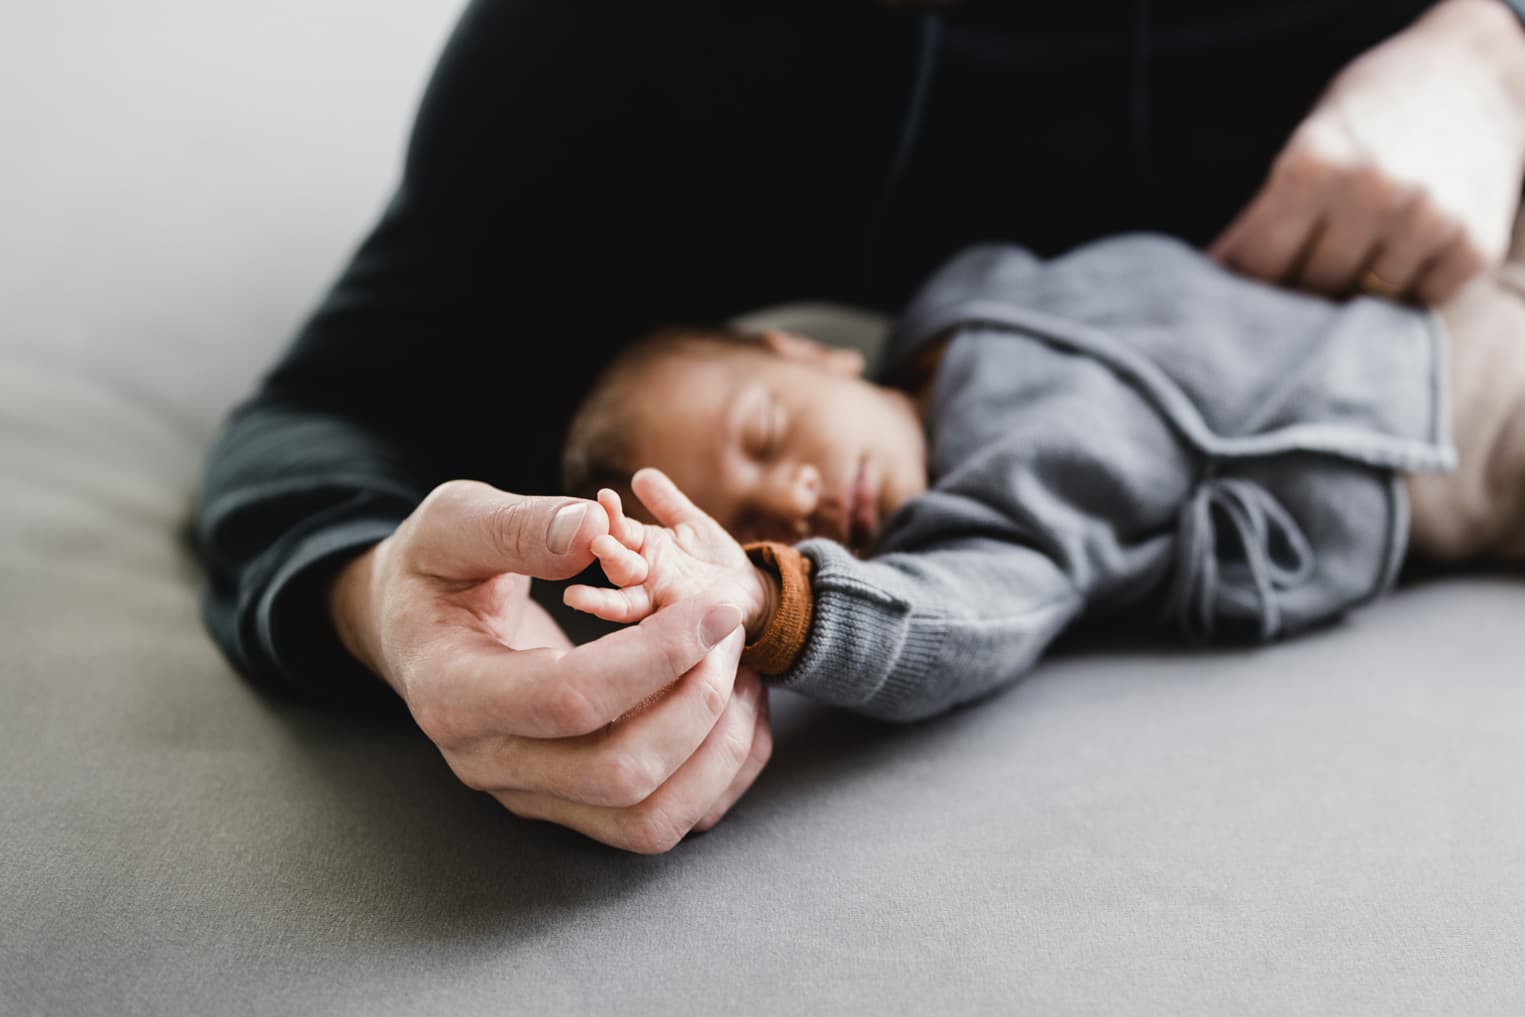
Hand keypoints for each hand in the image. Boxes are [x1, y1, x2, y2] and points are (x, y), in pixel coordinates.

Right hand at [326, 479, 771, 852]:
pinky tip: (738, 705)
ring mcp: (533, 794)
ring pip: (649, 821)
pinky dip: (721, 773)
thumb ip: (515, 526)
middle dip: (699, 704)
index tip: (713, 608)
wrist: (416, 629)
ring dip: (719, 751)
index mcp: (451, 692)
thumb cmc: (435, 570)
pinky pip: (665, 820)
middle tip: (729, 631)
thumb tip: (590, 531)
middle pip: (619, 776)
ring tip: (744, 670)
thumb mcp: (452, 523)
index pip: (567, 698)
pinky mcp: (572, 804)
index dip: (655, 657)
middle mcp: (490, 763)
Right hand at [564, 468, 775, 638]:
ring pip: (622, 602)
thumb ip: (666, 502)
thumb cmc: (715, 559)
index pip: (620, 529)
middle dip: (606, 554)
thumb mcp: (692, 524)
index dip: (612, 515)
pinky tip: (622, 630)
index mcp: (644, 548)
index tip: (605, 496)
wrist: (749, 594)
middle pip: (617, 565)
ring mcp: (656, 603)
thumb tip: (641, 474)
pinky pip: (654, 630)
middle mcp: (643, 576)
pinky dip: (635, 630)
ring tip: (576, 598)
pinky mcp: (675, 626)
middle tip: (597, 543)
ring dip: (599, 601)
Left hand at [1211, 0, 1524, 303]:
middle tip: (1304, 275)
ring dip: (1355, 295)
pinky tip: (1402, 259)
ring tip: (1357, 261)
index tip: (1246, 289)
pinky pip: (1419, 304)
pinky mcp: (1474, 247)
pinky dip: (1405, 293)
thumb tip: (1215, 275)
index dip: (1248, 281)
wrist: (1472, 75)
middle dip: (1300, 288)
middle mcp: (1373, 192)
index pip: (1258, 263)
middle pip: (1309, 287)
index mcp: (1314, 164)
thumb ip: (1261, 215)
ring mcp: (1429, 220)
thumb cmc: (1369, 113)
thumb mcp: (1307, 145)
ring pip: (1365, 304)